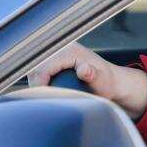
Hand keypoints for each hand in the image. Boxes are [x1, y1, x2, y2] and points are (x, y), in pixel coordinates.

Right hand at [29, 42, 146, 119]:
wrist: (112, 82)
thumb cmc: (107, 83)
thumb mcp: (102, 82)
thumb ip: (92, 75)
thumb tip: (84, 69)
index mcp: (70, 50)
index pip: (43, 65)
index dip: (39, 82)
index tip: (41, 97)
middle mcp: (62, 48)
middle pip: (36, 65)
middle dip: (35, 82)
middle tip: (41, 99)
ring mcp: (58, 52)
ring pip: (35, 66)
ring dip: (36, 81)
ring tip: (43, 95)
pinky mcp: (56, 58)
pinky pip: (40, 68)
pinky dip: (39, 79)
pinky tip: (46, 90)